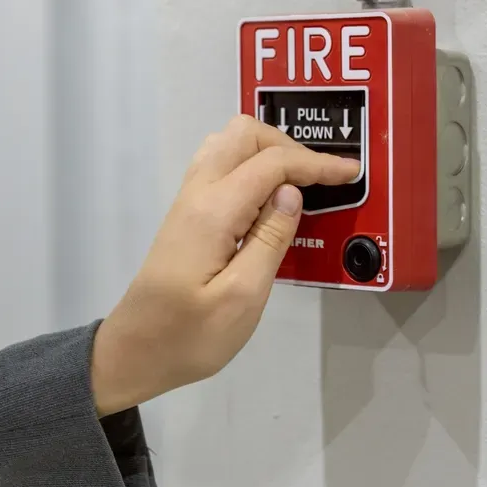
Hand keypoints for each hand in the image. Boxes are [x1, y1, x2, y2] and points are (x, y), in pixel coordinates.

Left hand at [90, 114, 360, 416]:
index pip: (271, 163)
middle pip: (243, 134)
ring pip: (227, 144)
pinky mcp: (185, 215)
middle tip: (322, 179)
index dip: (315, 163)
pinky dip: (250, 166)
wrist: (135, 351)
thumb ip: (270, 240)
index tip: (351, 173)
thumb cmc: (189, 336)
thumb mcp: (242, 298)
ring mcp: (187, 201)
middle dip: (289, 146)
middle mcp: (197, 194)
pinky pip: (219, 166)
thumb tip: (292, 193)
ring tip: (300, 182)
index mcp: (213, 212)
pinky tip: (269, 197)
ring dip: (267, 151)